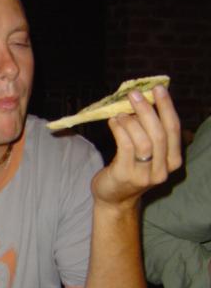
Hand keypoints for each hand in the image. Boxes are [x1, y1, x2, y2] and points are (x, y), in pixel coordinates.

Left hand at [91, 85, 181, 207]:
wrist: (114, 199)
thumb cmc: (130, 169)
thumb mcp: (148, 154)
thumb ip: (149, 132)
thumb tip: (145, 100)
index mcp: (173, 161)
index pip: (173, 129)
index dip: (166, 107)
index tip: (158, 89)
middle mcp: (162, 170)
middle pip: (159, 134)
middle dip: (147, 110)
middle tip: (134, 94)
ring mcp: (144, 175)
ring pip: (143, 141)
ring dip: (130, 121)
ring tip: (120, 113)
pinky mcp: (125, 175)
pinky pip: (125, 146)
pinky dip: (119, 129)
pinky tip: (114, 122)